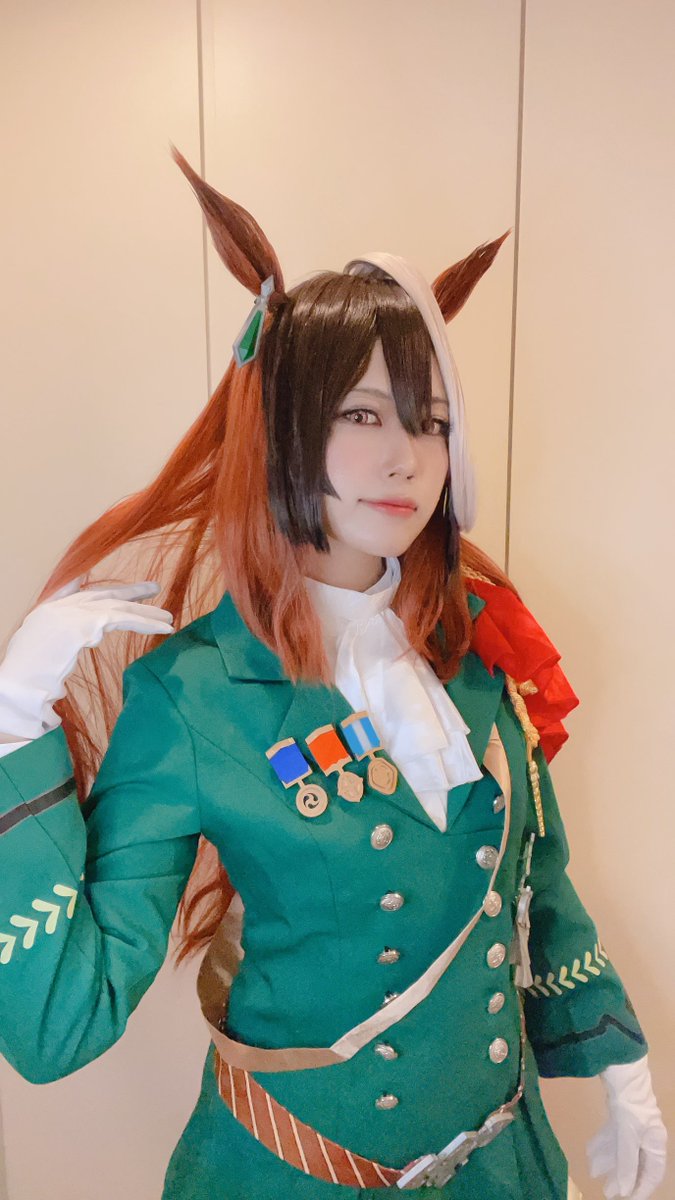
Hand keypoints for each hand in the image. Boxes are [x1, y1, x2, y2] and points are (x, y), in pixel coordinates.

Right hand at [0, 578, 173, 739]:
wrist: (18, 681)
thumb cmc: (26, 674)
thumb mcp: (40, 647)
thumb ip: (61, 638)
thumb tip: (87, 638)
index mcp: (48, 609)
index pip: (74, 587)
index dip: (94, 582)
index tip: (110, 578)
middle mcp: (61, 605)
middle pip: (104, 594)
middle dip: (130, 592)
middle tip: (154, 588)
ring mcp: (73, 612)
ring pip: (118, 607)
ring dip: (146, 613)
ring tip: (168, 618)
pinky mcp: (86, 623)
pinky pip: (123, 619)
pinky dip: (145, 623)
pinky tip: (162, 628)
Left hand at [587, 1054, 666, 1198]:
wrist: (623, 1073)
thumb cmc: (631, 1107)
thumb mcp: (629, 1137)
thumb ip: (627, 1164)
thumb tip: (624, 1191)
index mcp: (655, 1143)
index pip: (652, 1173)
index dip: (642, 1188)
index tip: (627, 1199)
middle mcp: (646, 1135)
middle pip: (635, 1162)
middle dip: (621, 1177)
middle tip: (607, 1191)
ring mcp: (633, 1125)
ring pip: (621, 1149)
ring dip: (608, 1161)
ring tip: (593, 1172)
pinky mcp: (620, 1115)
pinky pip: (612, 1136)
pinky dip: (603, 1145)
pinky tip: (590, 1153)